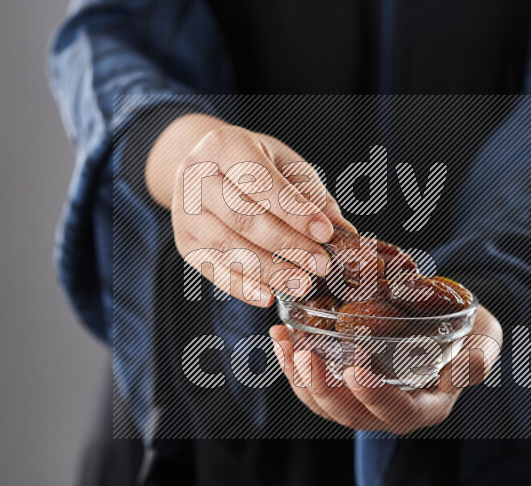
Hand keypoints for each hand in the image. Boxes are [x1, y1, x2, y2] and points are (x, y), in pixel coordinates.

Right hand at [147, 114, 353, 306]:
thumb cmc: (256, 166)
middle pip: (241, 217)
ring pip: (227, 247)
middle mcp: (195, 176)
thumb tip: (346, 233)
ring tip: (302, 283)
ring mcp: (185, 212)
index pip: (259, 181)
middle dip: (286, 244)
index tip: (326, 233)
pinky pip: (213, 270)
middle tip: (319, 264)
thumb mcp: (287, 166)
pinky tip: (270, 296)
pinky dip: (242, 287)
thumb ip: (314, 197)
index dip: (294, 211)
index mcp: (223, 144)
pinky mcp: (185, 243)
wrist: (210, 167)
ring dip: (268, 270)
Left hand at [269, 306, 501, 433]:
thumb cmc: (469, 331)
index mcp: (424, 407)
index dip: (374, 396)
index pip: (397, 412)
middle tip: (304, 353)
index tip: (356, 369)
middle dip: (321, 388)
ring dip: (298, 376)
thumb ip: (478, 358)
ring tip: (285, 342)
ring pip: (324, 403)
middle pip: (350, 414)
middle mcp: (389, 411)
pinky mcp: (344, 383)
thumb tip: (464, 372)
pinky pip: (314, 384)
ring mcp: (363, 400)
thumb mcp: (485, 340)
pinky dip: (293, 363)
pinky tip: (281, 335)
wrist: (448, 319)